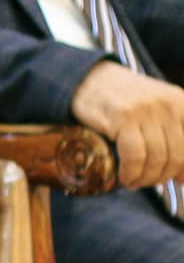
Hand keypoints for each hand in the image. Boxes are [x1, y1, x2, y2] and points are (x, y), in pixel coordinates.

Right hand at [72, 61, 183, 187]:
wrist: (89, 79)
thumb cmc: (123, 100)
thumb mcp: (155, 112)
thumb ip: (171, 138)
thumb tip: (182, 177)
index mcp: (181, 102)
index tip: (176, 180)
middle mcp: (168, 105)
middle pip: (176, 155)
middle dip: (162, 176)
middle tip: (148, 183)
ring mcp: (145, 110)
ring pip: (156, 158)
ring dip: (145, 178)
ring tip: (134, 182)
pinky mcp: (123, 117)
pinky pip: (134, 155)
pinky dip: (131, 172)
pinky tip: (125, 177)